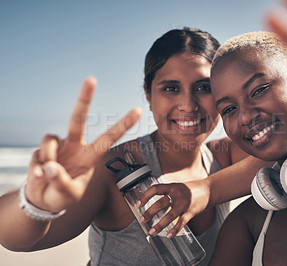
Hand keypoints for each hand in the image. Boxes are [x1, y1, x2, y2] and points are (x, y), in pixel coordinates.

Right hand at [25, 77, 141, 212]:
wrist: (42, 200)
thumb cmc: (62, 196)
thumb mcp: (69, 195)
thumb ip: (61, 182)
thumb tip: (48, 166)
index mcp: (89, 157)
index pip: (109, 138)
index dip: (123, 125)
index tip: (138, 111)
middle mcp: (75, 146)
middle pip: (78, 119)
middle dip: (84, 98)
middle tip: (91, 78)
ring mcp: (58, 146)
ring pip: (50, 140)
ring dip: (48, 160)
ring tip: (48, 177)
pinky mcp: (42, 149)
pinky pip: (39, 152)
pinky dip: (38, 166)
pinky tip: (39, 175)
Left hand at [138, 179, 210, 237]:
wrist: (209, 190)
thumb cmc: (190, 189)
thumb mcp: (177, 186)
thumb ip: (166, 192)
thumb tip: (151, 201)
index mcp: (172, 186)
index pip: (155, 189)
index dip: (145, 196)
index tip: (138, 204)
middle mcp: (177, 194)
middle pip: (161, 203)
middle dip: (149, 212)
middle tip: (141, 220)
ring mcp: (184, 203)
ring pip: (170, 215)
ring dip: (160, 224)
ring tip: (151, 231)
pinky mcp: (191, 212)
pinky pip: (181, 222)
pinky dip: (175, 230)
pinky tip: (169, 236)